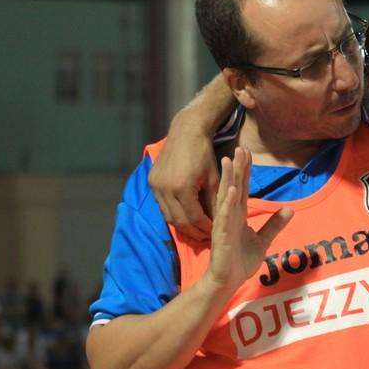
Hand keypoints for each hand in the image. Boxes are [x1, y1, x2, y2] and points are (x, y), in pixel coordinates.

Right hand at [149, 115, 220, 240]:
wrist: (186, 132)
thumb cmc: (205, 154)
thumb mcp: (214, 179)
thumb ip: (214, 202)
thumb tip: (217, 222)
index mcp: (182, 188)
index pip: (193, 218)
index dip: (204, 227)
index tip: (214, 232)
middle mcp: (164, 189)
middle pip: (178, 220)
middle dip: (193, 231)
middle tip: (205, 236)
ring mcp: (155, 186)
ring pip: (168, 215)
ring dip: (182, 224)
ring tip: (195, 228)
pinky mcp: (151, 182)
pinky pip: (161, 205)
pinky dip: (173, 213)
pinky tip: (184, 215)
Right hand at [206, 148, 292, 293]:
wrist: (228, 281)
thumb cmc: (240, 261)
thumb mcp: (263, 240)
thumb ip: (274, 225)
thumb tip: (290, 209)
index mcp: (239, 215)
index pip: (243, 188)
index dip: (245, 171)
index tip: (248, 153)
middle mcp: (230, 216)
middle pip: (234, 186)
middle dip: (236, 167)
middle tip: (239, 147)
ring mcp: (224, 224)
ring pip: (227, 197)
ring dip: (228, 179)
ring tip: (228, 160)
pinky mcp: (221, 236)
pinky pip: (224, 217)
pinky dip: (227, 203)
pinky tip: (231, 190)